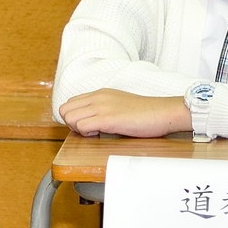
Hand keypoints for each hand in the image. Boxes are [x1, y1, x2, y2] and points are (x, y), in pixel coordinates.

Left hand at [56, 89, 191, 137]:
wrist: (163, 112)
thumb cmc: (145, 113)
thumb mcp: (119, 105)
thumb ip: (103, 109)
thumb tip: (89, 122)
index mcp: (100, 93)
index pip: (70, 103)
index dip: (74, 117)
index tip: (87, 125)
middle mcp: (98, 97)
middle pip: (65, 110)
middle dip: (72, 124)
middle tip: (89, 131)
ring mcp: (102, 107)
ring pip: (69, 118)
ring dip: (79, 129)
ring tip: (96, 132)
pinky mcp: (108, 118)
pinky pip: (82, 126)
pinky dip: (87, 133)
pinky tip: (101, 133)